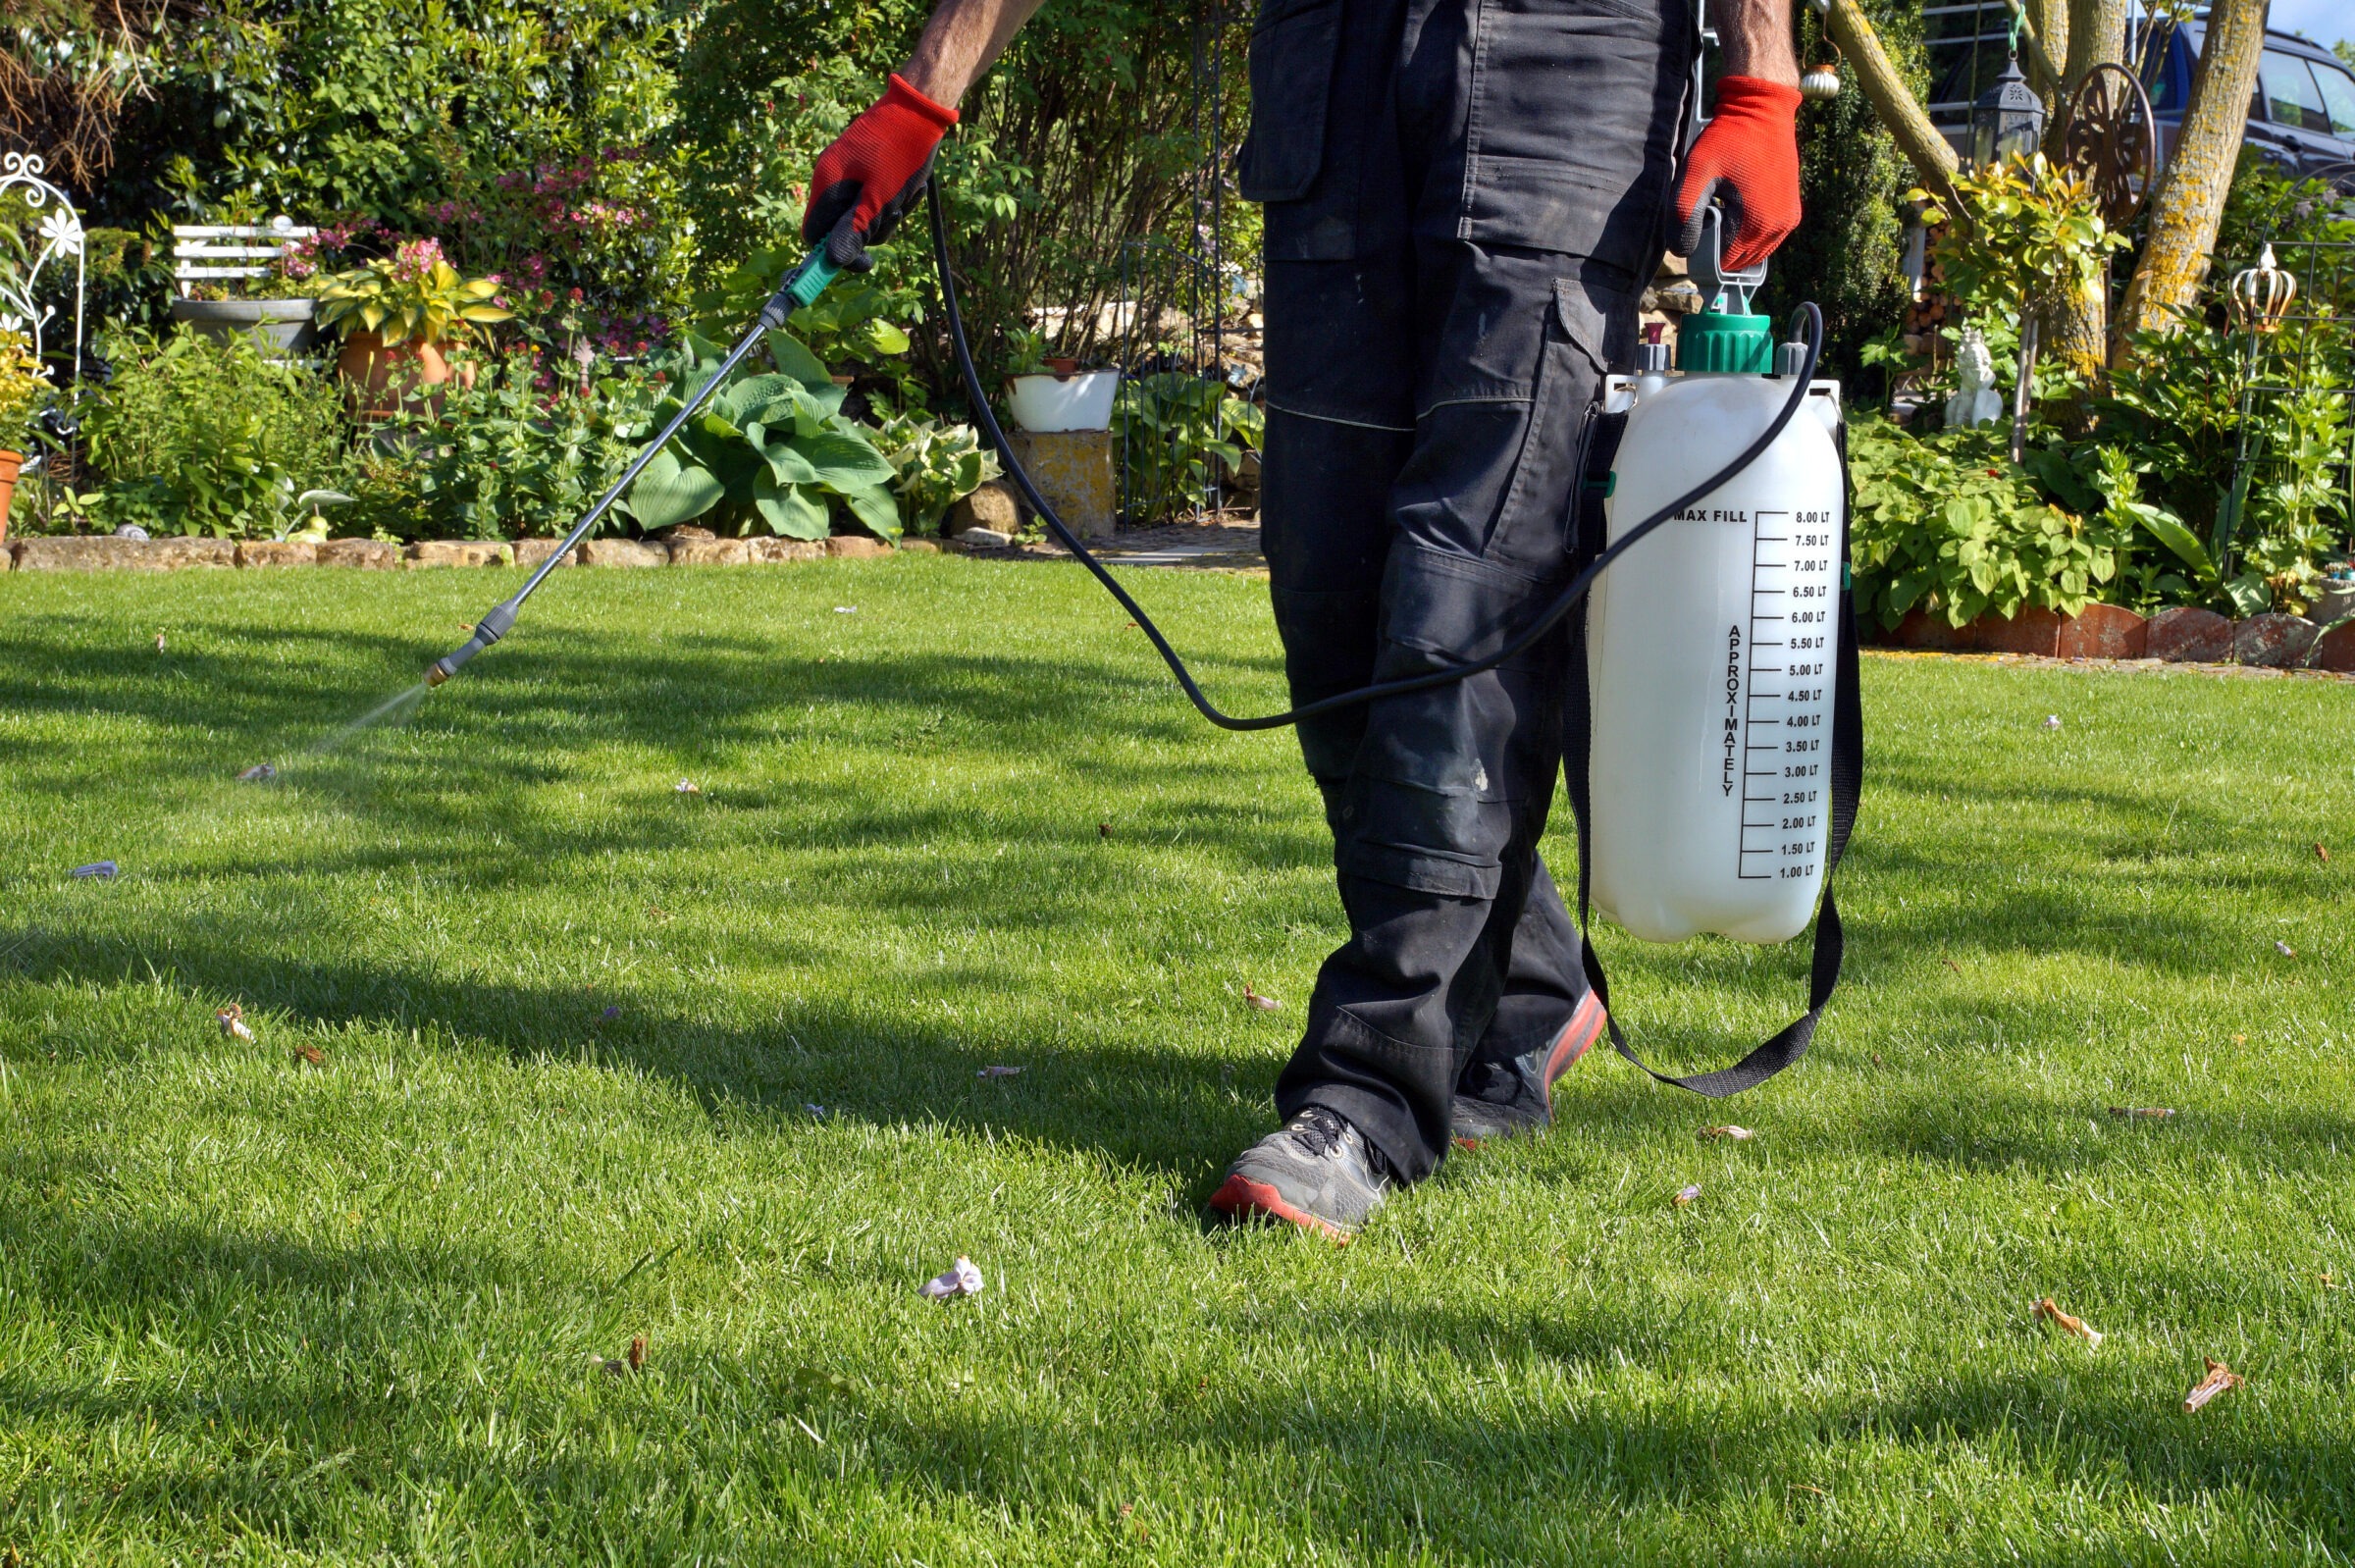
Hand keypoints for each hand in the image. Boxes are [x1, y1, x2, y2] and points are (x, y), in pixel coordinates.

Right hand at [802, 74, 959, 271]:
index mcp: (827, 182)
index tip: (866, 262)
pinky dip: (893, 200)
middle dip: (872, 229)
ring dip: (888, 215)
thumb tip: (832, 259)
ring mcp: (848, 172)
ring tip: (909, 195)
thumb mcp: (880, 196)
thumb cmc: (902, 150)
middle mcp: (831, 177)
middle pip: (841, 226)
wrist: (922, 106)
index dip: (835, 254)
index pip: (815, 233)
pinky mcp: (865, 169)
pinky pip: (873, 198)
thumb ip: (855, 228)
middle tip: (896, 214)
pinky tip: (913, 187)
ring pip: (861, 215)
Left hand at [1673, 76, 1801, 272]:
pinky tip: (1736, 207)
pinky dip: (1749, 232)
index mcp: (1755, 226)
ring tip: (1722, 206)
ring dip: (1733, 240)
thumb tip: (1682, 251)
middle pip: (1737, 261)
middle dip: (1718, 247)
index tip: (1695, 222)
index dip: (1702, 251)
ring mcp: (1788, 221)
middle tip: (1706, 212)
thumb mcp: (1695, 174)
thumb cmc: (1728, 140)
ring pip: (1752, 252)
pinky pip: (1766, 238)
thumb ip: (1682, 215)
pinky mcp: (1792, 211)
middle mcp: (1777, 229)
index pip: (1721, 264)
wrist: (1762, 110)